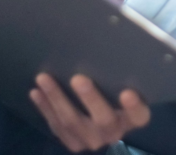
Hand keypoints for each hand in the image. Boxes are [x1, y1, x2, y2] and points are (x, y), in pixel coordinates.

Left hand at [30, 73, 149, 151]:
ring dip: (57, 99)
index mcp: (133, 118)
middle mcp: (114, 132)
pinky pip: (57, 126)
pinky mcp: (73, 142)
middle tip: (78, 78)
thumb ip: (121, 71)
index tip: (128, 92)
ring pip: (73, 122)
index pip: (139, 115)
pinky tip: (36, 92)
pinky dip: (45, 108)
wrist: (100, 119)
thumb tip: (111, 33)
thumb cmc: (116, 87)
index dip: (134, 107)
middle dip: (90, 99)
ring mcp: (92, 140)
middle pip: (104, 119)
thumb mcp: (123, 82)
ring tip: (43, 78)